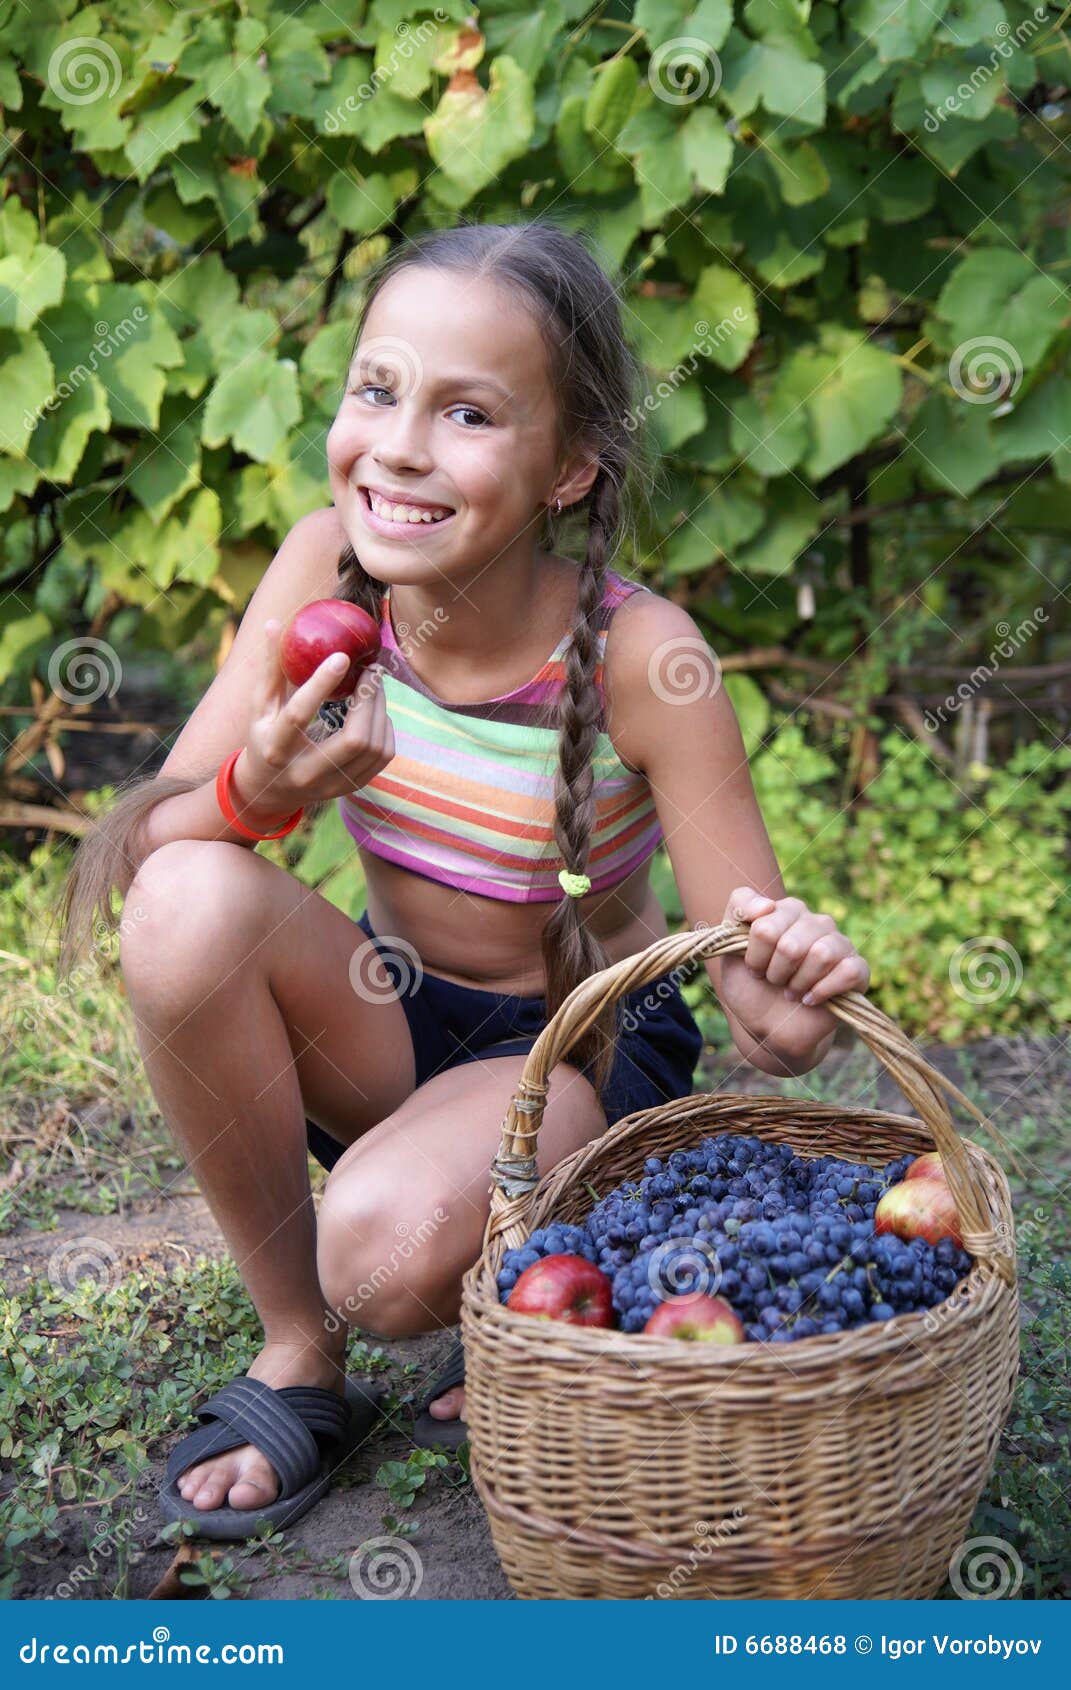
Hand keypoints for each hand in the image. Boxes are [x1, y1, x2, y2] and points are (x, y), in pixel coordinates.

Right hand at [233, 618, 394, 821]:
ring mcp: (331, 786)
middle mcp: (304, 773)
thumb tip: (275, 623)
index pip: (299, 715)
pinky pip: (382, 756)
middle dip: (368, 701)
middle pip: (353, 739)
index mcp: (275, 748)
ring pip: (373, 748)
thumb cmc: (264, 736)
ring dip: (380, 711)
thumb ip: (271, 669)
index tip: (342, 656)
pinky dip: (385, 728)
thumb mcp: (260, 706)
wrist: (269, 790)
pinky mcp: (350, 788)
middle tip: (371, 670)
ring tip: (374, 687)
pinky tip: (375, 712)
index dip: (321, 684)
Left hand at [717, 887, 870, 1027]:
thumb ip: (737, 910)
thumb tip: (767, 904)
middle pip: (790, 944)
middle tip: (774, 981)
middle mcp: (816, 921)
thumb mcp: (729, 947)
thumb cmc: (752, 986)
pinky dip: (823, 991)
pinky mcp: (858, 969)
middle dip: (774, 972)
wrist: (771, 1027)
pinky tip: (810, 1000)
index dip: (753, 954)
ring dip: (798, 983)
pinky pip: (847, 972)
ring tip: (792, 991)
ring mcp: (840, 944)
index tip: (752, 966)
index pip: (764, 923)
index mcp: (787, 910)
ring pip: (820, 955)